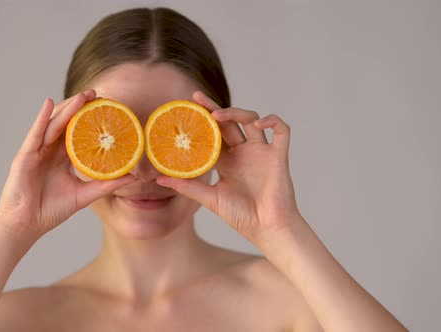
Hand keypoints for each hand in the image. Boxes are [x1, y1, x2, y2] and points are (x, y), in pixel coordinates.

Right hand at [0, 90, 134, 237]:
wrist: (27, 225)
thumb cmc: (51, 210)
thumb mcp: (85, 195)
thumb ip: (106, 184)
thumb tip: (133, 177)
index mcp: (62, 158)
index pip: (78, 132)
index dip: (90, 119)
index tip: (107, 107)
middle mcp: (49, 150)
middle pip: (66, 123)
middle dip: (80, 107)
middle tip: (97, 94)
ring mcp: (36, 151)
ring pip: (53, 124)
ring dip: (67, 108)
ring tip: (82, 96)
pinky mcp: (25, 156)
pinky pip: (35, 134)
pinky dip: (42, 118)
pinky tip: (49, 104)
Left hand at [156, 91, 301, 245]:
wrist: (266, 230)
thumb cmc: (241, 216)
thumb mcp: (209, 198)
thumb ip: (187, 186)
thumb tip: (158, 178)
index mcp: (226, 160)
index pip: (212, 132)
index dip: (201, 119)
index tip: (186, 107)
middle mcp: (243, 152)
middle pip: (229, 121)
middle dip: (213, 107)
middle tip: (197, 98)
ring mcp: (261, 152)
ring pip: (252, 119)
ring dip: (237, 112)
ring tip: (219, 115)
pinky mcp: (278, 156)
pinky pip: (281, 130)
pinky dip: (273, 121)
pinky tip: (259, 124)